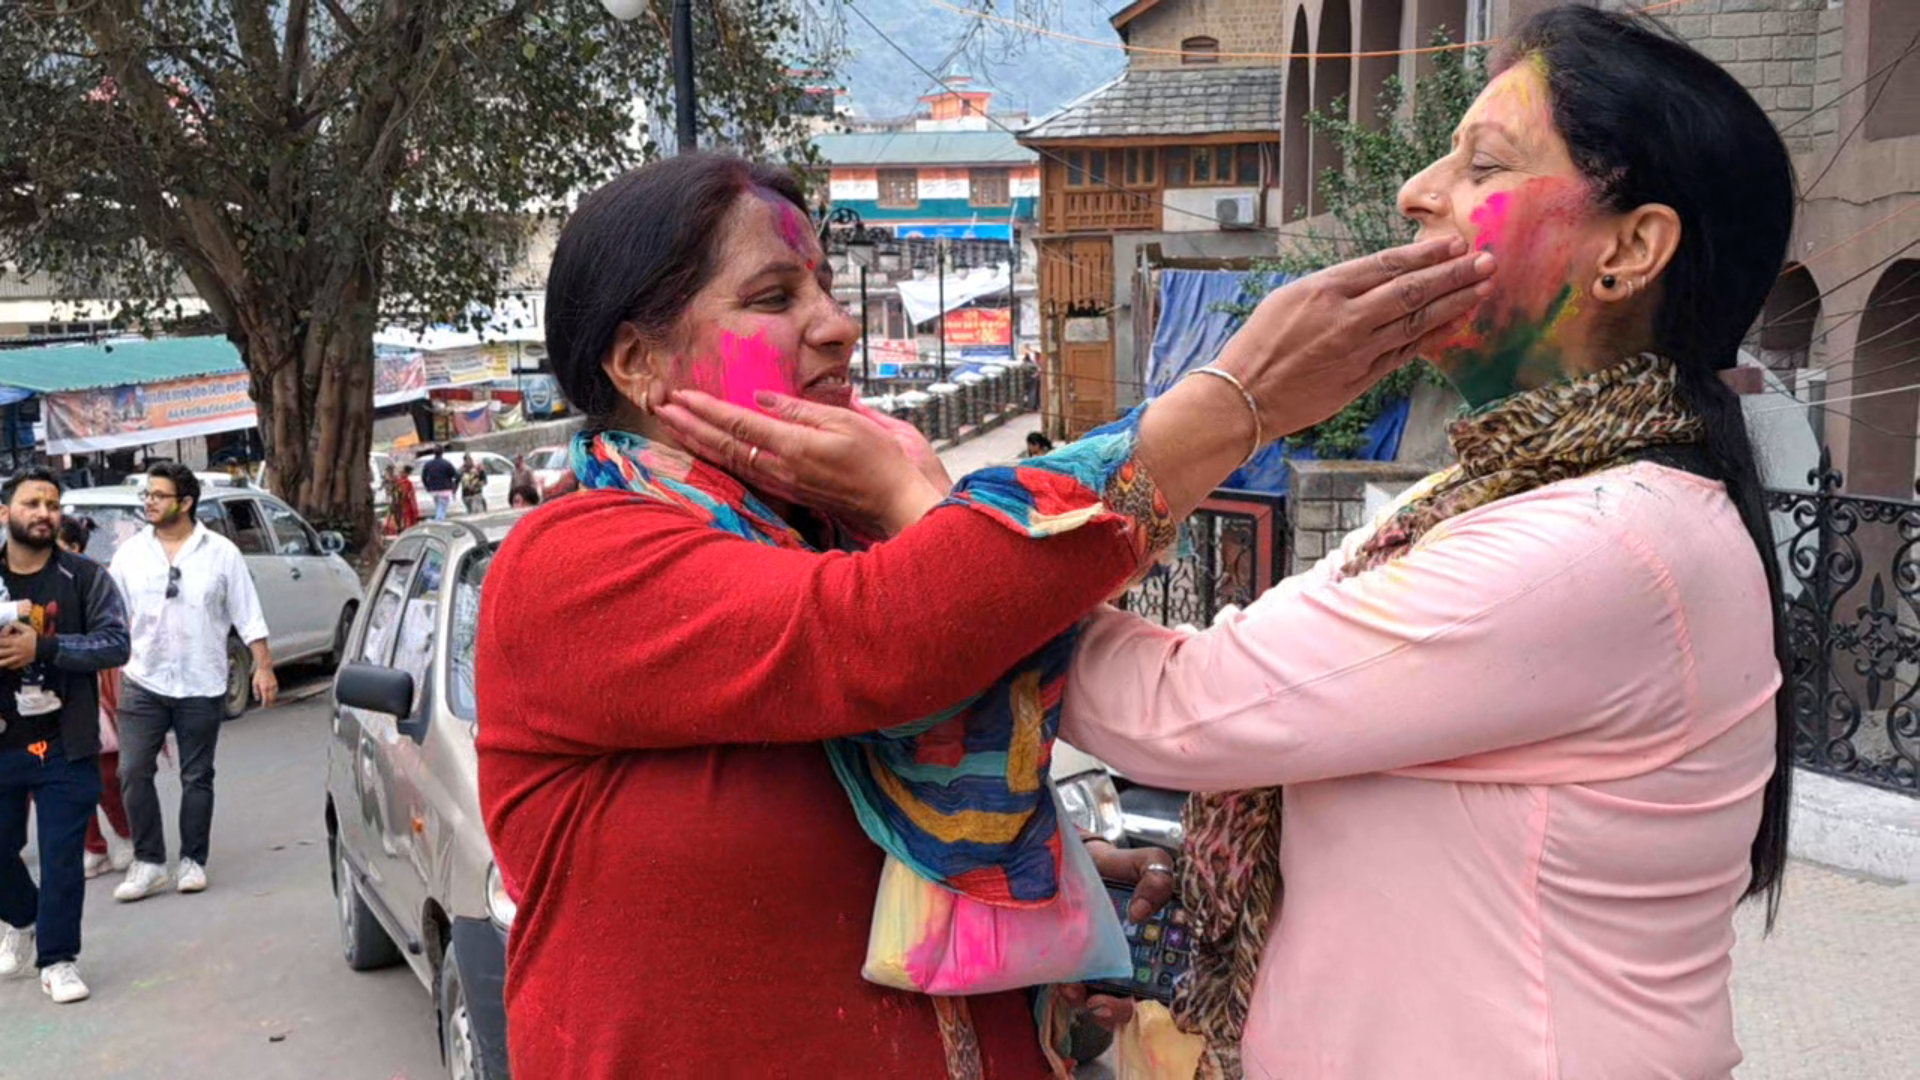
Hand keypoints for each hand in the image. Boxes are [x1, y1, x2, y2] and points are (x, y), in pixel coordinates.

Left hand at [0, 623, 35, 670]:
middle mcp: (15, 651)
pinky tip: (6, 663)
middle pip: (1, 652)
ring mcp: (18, 658)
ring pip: (5, 662)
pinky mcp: (21, 663)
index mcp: (16, 642)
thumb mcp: (28, 629)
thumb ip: (18, 625)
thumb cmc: (35, 639)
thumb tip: (10, 622)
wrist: (45, 648)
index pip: (1, 642)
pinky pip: (12, 666)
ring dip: (0, 662)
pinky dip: (8, 665)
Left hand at [253, 666, 277, 707]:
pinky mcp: (276, 683)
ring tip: (268, 701)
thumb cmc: (258, 675)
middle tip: (267, 706)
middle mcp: (270, 688)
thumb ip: (256, 692)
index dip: (265, 704)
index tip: (264, 706)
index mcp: (264, 688)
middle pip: (271, 699)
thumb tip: (258, 699)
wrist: (265, 668)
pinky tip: (270, 694)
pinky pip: (275, 691)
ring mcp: (274, 685)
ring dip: (271, 699)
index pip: (266, 699)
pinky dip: (273, 694)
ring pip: (274, 695)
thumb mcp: (254, 683)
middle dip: (269, 703)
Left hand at [656, 389, 944, 537]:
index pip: (738, 422)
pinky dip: (719, 457)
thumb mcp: (844, 422)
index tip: (680, 394)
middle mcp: (781, 467)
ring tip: (673, 425)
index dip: (706, 408)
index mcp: (793, 445)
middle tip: (660, 407)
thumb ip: (799, 409)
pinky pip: (743, 472)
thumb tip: (762, 397)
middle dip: (688, 425)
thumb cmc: (876, 458)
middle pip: (723, 444)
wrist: (892, 500)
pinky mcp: (788, 490)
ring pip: (728, 460)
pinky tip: (708, 449)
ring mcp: (782, 482)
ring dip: (698, 441)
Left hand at [1073, 840, 1179, 1031]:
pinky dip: (1070, 993)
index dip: (1157, 1003)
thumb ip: (1157, 880)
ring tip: (1074, 990)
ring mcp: (1106, 968)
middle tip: (1099, 1002)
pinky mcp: (1078, 965)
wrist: (1086, 860)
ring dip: (1088, 1004)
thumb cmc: (1123, 867)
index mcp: (1159, 946)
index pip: (1168, 986)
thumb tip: (1140, 912)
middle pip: (1133, 1005)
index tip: (1137, 999)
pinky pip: (1076, 991)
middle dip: (1116, 1011)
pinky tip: (1064, 983)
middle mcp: (1136, 964)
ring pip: (1102, 1004)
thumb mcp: (1149, 864)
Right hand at [1214, 238, 1494, 436]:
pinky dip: (1434, 337)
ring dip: (1455, 303)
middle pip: (1412, 290)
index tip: (1454, 244)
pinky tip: (1457, 324)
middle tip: (1486, 260)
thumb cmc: (1259, 344)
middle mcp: (1347, 317)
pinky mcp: (1362, 378)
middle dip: (1454, 274)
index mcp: (1325, 288)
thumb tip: (1373, 278)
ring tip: (1484, 288)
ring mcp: (1358, 349)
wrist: (1243, 396)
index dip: (1425, 254)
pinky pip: (1407, 353)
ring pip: (1417, 321)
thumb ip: (1333, 288)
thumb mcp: (1288, 298)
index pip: (1387, 265)